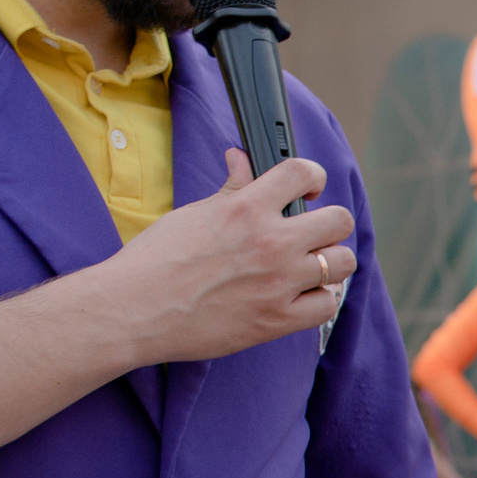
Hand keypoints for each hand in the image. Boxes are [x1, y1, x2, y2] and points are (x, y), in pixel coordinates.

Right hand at [94, 150, 356, 364]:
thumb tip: (240, 158)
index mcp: (246, 208)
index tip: (309, 191)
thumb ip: (230, 188)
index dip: (314, 179)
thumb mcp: (194, 214)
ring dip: (331, 263)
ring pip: (342, 263)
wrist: (134, 309)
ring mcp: (279, 282)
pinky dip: (319, 300)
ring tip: (309, 267)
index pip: (303, 173)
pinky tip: (301, 296)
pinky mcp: (278, 319)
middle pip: (339, 221)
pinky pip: (328, 305)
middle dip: (329, 224)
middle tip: (313, 234)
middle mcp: (270, 242)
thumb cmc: (156, 260)